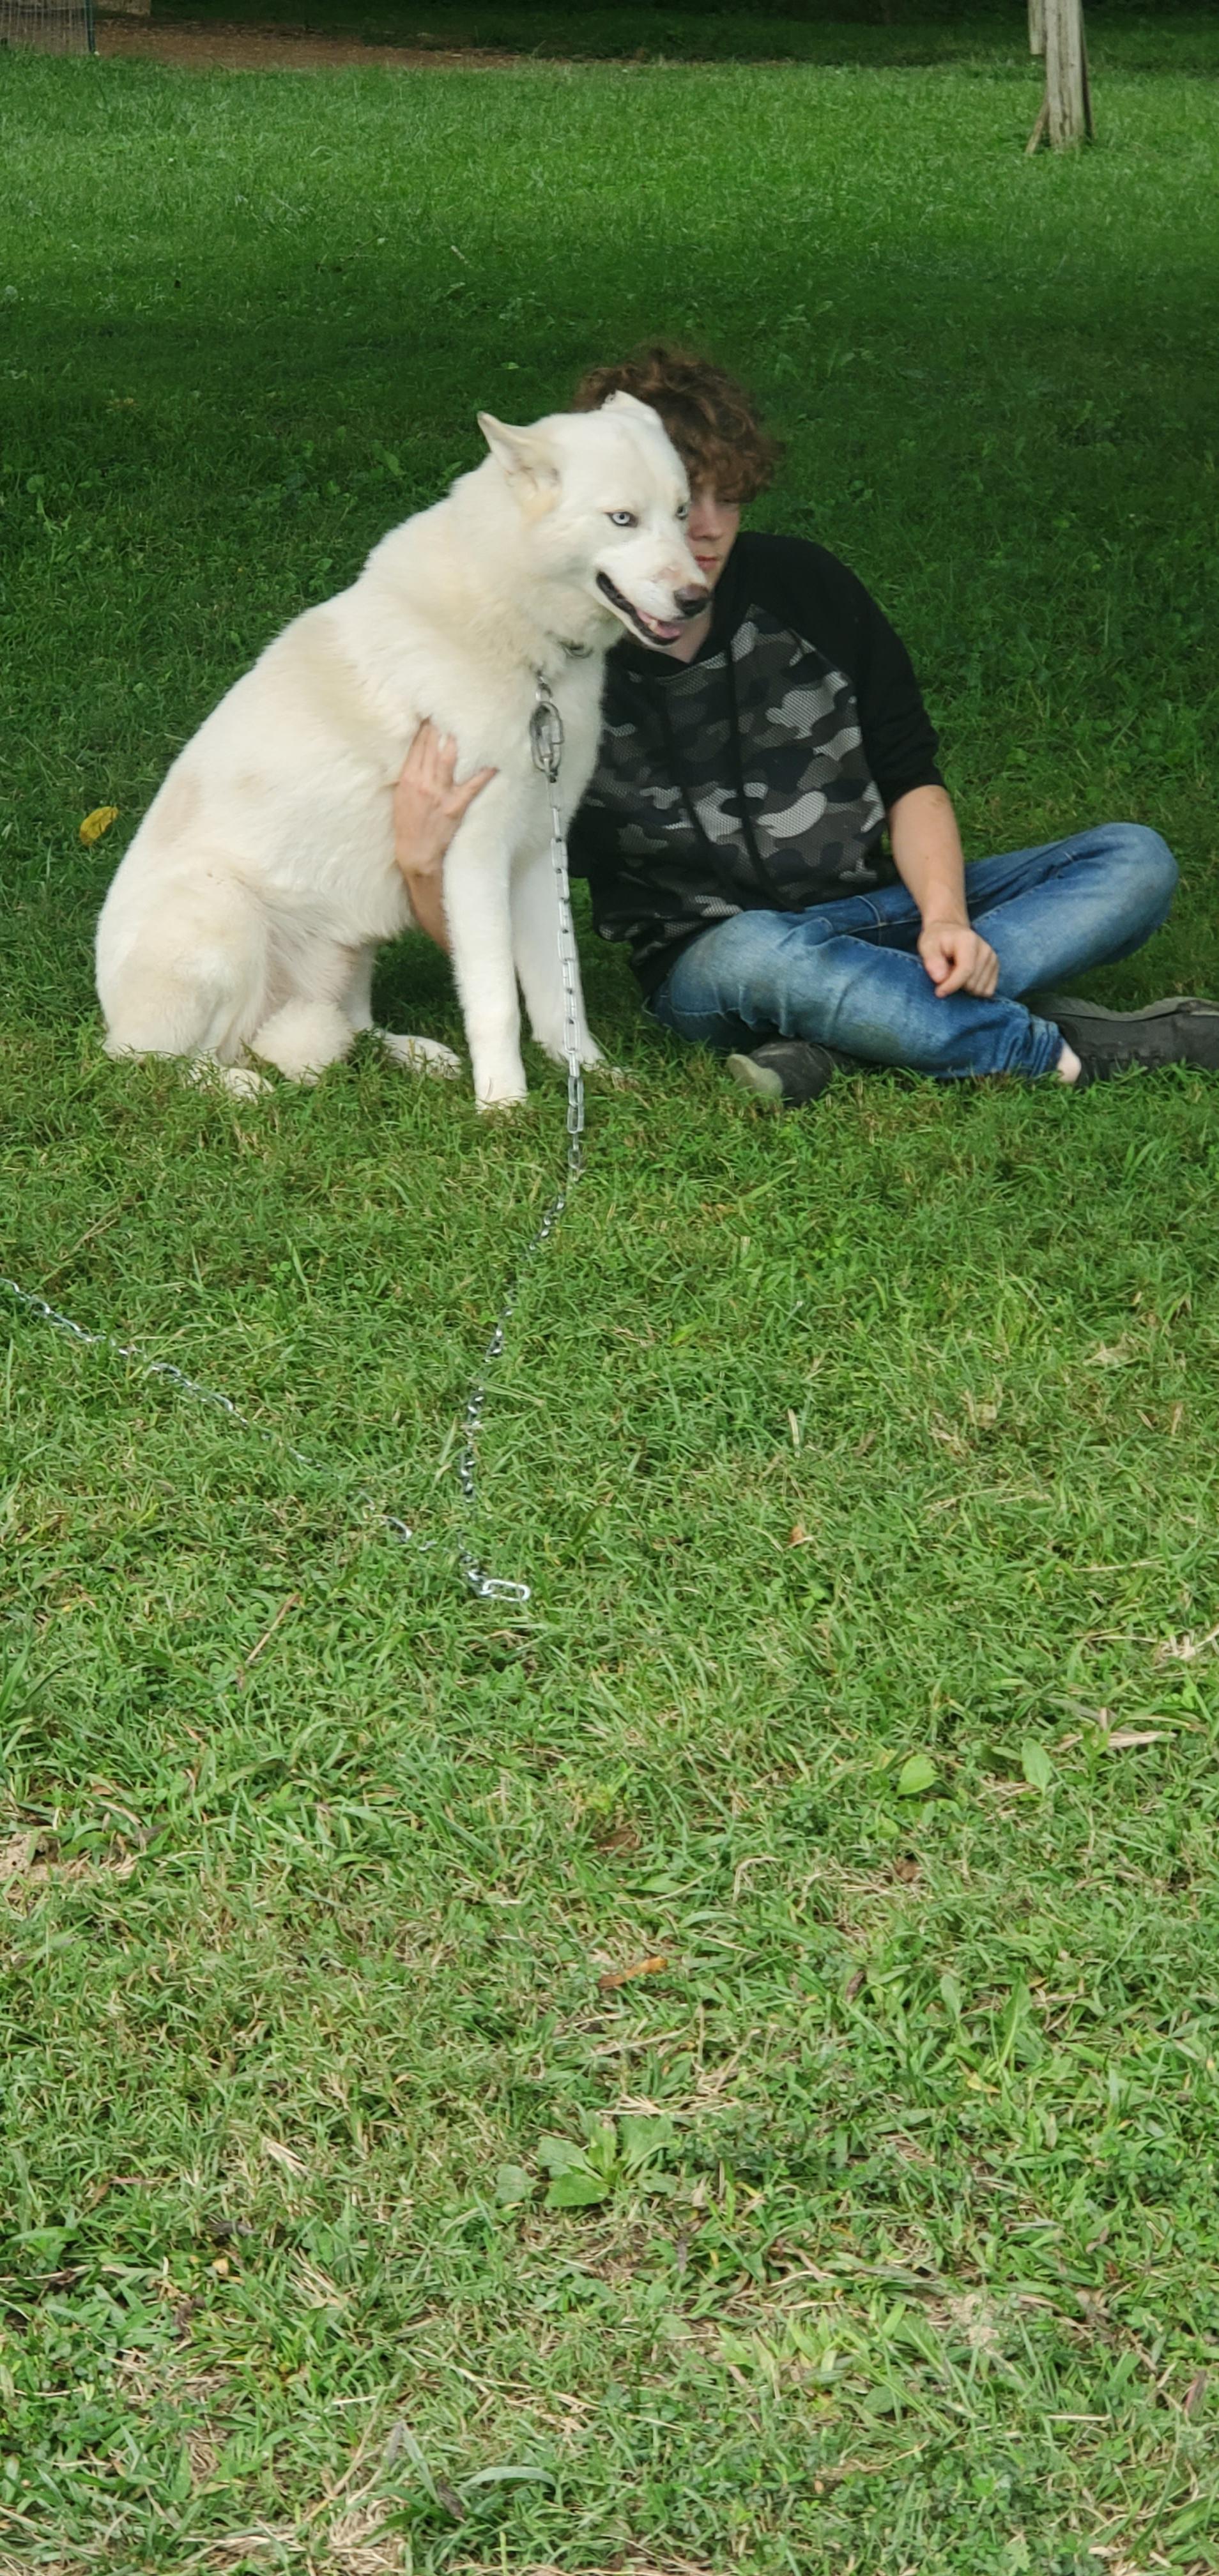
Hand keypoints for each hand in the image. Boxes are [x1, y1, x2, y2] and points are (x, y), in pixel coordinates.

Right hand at [392, 722, 495, 883]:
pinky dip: (483, 775)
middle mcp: (423, 782)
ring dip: (457, 741)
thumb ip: (410, 774)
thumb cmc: (407, 825)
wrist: (416, 853)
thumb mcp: (401, 796)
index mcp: (408, 779)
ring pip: (448, 759)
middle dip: (440, 727)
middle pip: (432, 747)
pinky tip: (493, 764)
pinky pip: (472, 786)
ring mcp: (440, 793)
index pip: (417, 746)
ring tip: (467, 726)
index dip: (425, 728)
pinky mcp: (455, 806)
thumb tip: (420, 754)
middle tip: (449, 711)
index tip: (431, 715)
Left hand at [917, 918, 999, 999]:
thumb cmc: (937, 940)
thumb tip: (941, 979)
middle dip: (956, 985)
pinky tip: (966, 978)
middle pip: (972, 983)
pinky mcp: (995, 968)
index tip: (939, 993)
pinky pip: (987, 991)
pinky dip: (974, 989)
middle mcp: (985, 949)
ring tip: (955, 972)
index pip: (966, 969)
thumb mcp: (927, 946)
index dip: (952, 985)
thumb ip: (932, 961)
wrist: (950, 931)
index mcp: (968, 940)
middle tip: (946, 972)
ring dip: (964, 988)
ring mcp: (992, 959)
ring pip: (979, 990)